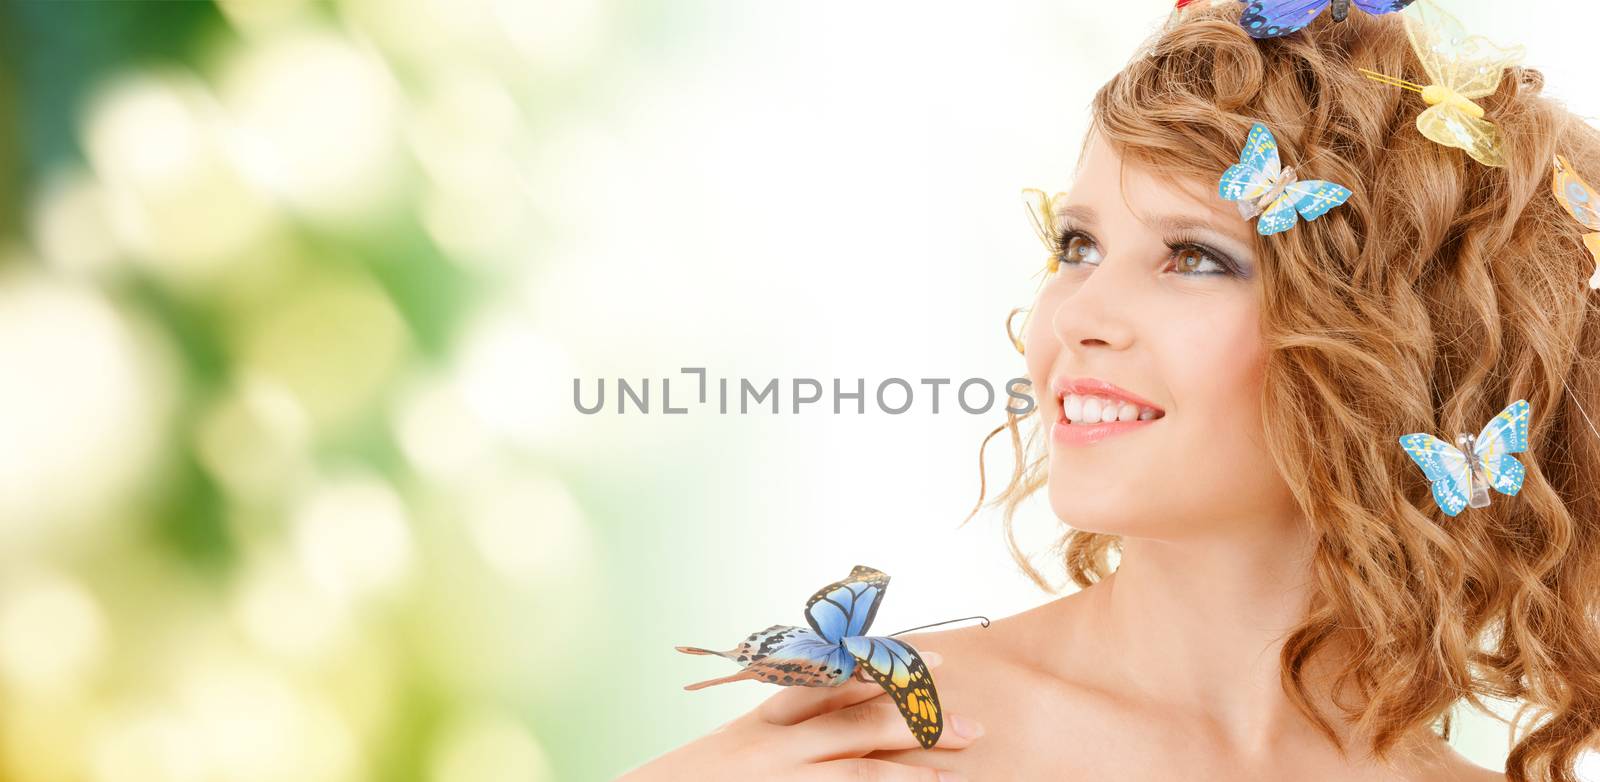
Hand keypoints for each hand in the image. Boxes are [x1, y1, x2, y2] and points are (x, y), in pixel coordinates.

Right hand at [617, 650, 982, 780]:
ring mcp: (782, 774)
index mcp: (769, 713)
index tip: (935, 658)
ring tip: (960, 771)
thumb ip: (786, 722)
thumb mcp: (743, 741)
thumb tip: (841, 709)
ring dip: (915, 767)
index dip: (893, 667)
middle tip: (975, 724)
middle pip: (861, 718)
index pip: (839, 678)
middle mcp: (777, 739)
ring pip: (859, 764)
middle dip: (920, 718)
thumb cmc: (699, 778)